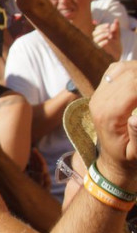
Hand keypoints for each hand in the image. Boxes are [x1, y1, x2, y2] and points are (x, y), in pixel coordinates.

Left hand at [88, 62, 136, 188]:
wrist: (112, 164)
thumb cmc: (128, 161)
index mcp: (108, 114)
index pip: (133, 85)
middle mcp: (99, 100)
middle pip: (129, 73)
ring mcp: (98, 94)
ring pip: (122, 68)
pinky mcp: (102, 92)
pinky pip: (117, 71)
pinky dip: (133, 70)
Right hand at [94, 20, 121, 60]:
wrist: (117, 52)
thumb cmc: (115, 43)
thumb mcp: (116, 34)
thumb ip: (115, 28)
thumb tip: (116, 20)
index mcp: (99, 35)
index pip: (96, 29)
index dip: (101, 26)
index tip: (108, 25)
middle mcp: (97, 39)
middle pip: (94, 33)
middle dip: (102, 30)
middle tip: (109, 31)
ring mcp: (97, 45)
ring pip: (95, 39)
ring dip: (102, 35)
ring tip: (109, 35)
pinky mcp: (99, 50)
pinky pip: (98, 45)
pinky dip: (103, 42)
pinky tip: (108, 40)